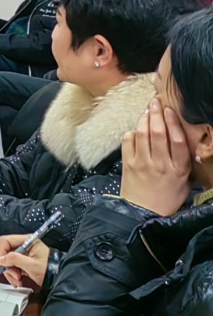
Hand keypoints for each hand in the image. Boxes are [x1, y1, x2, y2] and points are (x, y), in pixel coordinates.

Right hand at [0, 235, 50, 289]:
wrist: (59, 278)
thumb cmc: (50, 270)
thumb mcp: (32, 265)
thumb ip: (15, 259)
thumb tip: (1, 259)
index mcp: (27, 241)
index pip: (6, 241)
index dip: (2, 252)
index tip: (3, 264)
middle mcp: (24, 245)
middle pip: (6, 252)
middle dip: (8, 266)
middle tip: (15, 276)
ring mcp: (23, 254)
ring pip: (8, 261)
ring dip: (11, 272)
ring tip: (18, 281)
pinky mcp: (23, 261)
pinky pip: (12, 266)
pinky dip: (13, 274)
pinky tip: (19, 280)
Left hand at [120, 98, 194, 216]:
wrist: (142, 213)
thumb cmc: (167, 198)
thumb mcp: (184, 182)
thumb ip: (185, 163)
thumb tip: (187, 144)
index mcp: (178, 169)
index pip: (177, 141)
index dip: (174, 123)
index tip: (171, 110)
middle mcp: (160, 164)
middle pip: (158, 133)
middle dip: (156, 114)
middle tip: (156, 102)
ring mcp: (142, 163)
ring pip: (142, 134)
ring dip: (144, 119)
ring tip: (147, 111)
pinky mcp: (127, 164)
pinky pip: (128, 141)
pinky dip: (131, 132)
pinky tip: (136, 129)